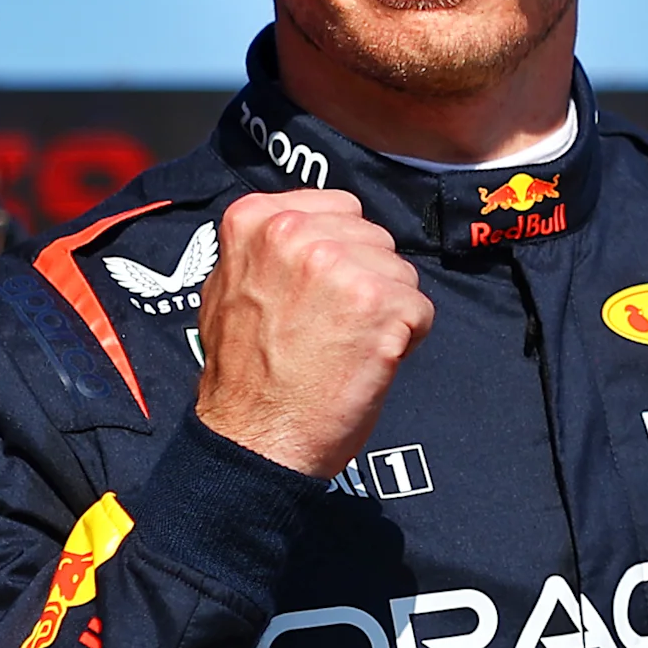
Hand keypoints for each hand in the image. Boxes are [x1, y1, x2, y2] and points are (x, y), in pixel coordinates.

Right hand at [191, 191, 433, 476]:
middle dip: (366, 280)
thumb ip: (266, 250)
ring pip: (400, 273)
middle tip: (331, 328)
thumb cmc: (244, 376)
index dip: (342, 254)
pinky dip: (405, 340)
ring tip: (345, 347)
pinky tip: (367, 361)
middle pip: (374, 239)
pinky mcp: (378, 304)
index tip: (321, 293)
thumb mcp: (226, 288)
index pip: (340, 209)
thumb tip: (304, 231)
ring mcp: (339, 266)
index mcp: (256, 220)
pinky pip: (420, 309)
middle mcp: (295, 232)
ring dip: (386, 311)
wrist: (255, 437)